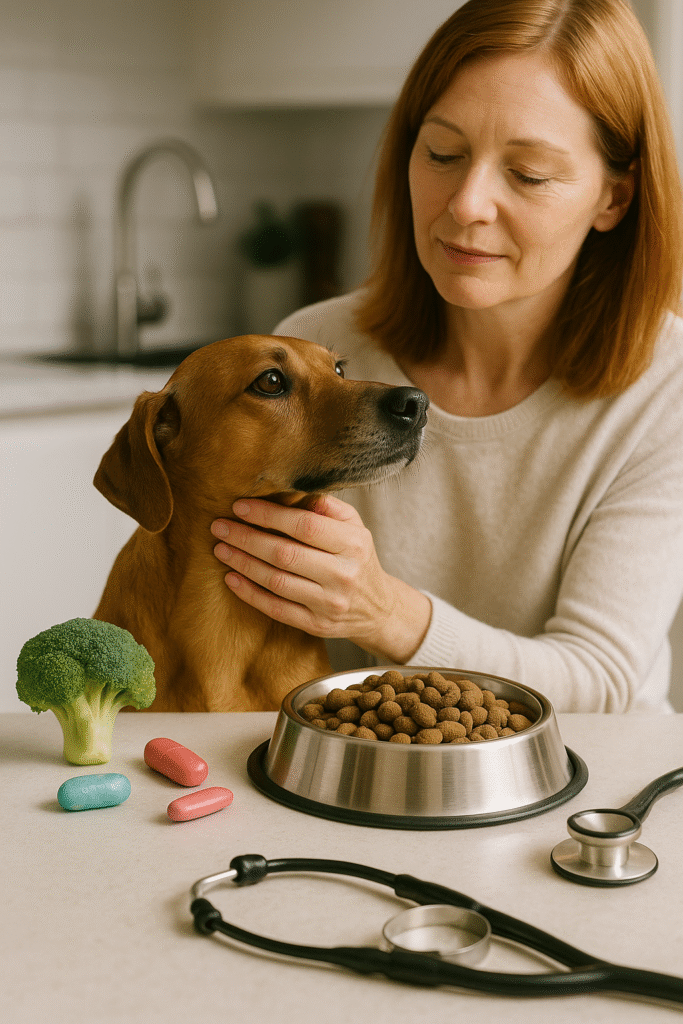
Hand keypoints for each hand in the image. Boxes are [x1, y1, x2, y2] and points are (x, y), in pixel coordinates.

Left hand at [210, 495, 430, 662]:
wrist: (379, 609)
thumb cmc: (358, 559)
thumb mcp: (355, 527)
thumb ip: (328, 506)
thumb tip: (292, 490)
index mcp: (353, 543)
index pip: (304, 525)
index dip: (268, 515)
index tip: (240, 506)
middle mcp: (344, 574)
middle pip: (284, 553)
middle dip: (246, 538)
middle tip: (219, 527)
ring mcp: (330, 603)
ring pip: (276, 581)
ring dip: (242, 563)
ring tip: (220, 549)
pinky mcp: (317, 625)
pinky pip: (276, 609)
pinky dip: (249, 593)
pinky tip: (231, 578)